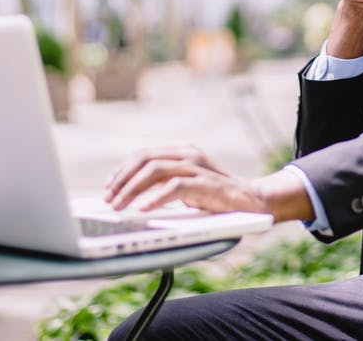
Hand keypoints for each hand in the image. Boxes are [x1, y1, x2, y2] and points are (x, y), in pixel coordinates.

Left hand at [103, 146, 311, 221]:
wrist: (253, 203)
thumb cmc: (216, 198)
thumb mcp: (187, 187)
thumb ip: (164, 184)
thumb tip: (131, 197)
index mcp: (182, 152)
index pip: (143, 155)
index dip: (122, 171)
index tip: (108, 188)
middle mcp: (188, 154)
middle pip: (144, 160)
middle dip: (122, 180)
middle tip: (108, 199)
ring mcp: (197, 166)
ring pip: (154, 170)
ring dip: (132, 189)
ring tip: (119, 206)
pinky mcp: (206, 183)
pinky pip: (174, 187)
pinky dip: (155, 198)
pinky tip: (142, 210)